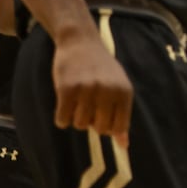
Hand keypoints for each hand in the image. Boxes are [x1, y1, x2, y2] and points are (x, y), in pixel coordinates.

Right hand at [52, 32, 132, 147]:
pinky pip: (62, 120)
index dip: (108, 128)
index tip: (101, 118)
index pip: (119, 127)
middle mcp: (108, 91)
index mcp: (124, 91)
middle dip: (91, 123)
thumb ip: (121, 114)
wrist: (80, 42)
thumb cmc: (101, 68)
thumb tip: (124, 146)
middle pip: (99, 129)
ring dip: (75, 118)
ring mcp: (88, 90)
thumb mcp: (118, 86)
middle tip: (87, 106)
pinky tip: (65, 103)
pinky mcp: (67, 89)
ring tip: (77, 101)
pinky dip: (61, 117)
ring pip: (79, 125)